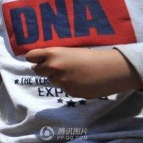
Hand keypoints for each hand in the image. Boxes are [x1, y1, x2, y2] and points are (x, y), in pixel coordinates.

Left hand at [26, 47, 142, 98]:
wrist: (111, 69)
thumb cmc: (91, 57)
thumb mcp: (69, 51)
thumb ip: (53, 56)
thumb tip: (39, 62)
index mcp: (52, 53)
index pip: (31, 56)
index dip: (34, 58)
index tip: (36, 60)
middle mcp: (53, 67)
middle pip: (37, 70)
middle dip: (44, 70)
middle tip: (57, 68)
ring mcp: (60, 81)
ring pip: (51, 81)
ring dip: (57, 78)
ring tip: (74, 74)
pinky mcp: (69, 92)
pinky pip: (63, 89)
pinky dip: (69, 86)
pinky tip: (81, 81)